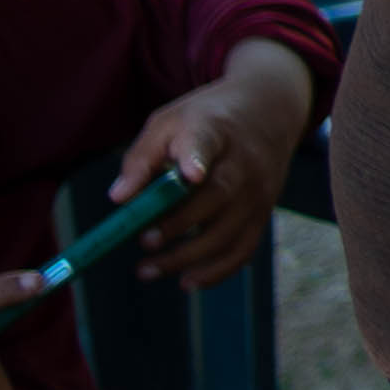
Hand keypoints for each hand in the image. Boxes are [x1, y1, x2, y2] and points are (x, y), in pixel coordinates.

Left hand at [106, 39, 323, 284]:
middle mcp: (243, 161)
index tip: (190, 175)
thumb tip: (118, 199)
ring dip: (188, 257)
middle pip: (217, 196)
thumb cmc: (208, 118)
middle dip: (178, 224)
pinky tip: (187, 281)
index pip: (207, 142)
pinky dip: (217, 271)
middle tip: (143, 242)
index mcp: (213, 129)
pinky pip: (244, 248)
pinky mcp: (264, 211)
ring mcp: (258, 190)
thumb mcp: (169, 122)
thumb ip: (142, 158)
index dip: (197, 159)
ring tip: (147, 270)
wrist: (270, 109)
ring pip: (228, 231)